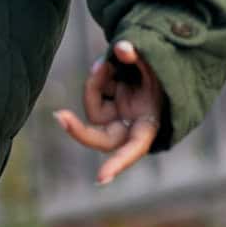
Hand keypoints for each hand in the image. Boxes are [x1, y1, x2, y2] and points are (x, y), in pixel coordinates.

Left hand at [55, 37, 163, 185]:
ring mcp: (116, 114)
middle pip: (100, 138)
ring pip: (94, 108)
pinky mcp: (106, 103)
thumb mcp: (158, 64)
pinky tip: (109, 63)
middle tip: (60, 116)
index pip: (133, 148)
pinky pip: (94, 93)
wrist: (162, 63)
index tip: (100, 178)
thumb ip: (141, 57)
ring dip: (95, 84)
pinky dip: (98, 77)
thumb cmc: (165, 69)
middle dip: (79, 130)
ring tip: (108, 62)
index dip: (118, 163)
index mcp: (148, 125)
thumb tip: (120, 48)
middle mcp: (130, 124)